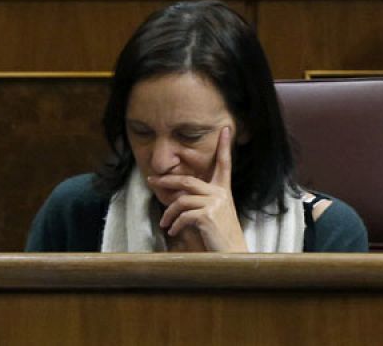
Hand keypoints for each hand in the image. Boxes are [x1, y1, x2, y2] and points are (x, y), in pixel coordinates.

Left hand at [153, 127, 247, 252]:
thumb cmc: (219, 235)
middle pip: (188, 179)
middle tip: (151, 179)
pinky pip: (182, 215)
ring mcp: (215, 203)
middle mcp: (221, 193)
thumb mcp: (211, 214)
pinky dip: (174, 225)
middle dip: (167, 179)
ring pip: (181, 199)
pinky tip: (174, 232)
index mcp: (223, 190)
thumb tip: (176, 196)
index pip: (224, 163)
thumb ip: (199, 201)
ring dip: (168, 213)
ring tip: (165, 224)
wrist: (231, 253)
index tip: (226, 129)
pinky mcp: (208, 215)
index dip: (224, 146)